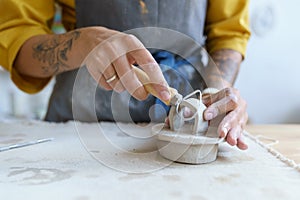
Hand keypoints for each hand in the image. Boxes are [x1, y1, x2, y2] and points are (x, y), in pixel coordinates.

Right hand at [14, 27, 170, 101]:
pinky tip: (108, 75)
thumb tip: (160, 88)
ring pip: (118, 85)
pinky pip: (107, 86)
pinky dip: (110, 85)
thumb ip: (144, 66)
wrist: (90, 39)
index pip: (149, 63)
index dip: (158, 81)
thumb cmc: (118, 48)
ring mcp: (102, 57)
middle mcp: (116, 48)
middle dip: (139, 91)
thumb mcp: (132, 49)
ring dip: (122, 86)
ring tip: (119, 75)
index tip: (165, 94)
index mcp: (131, 42)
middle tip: (143, 95)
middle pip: (130, 79)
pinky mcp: (92, 67)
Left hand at [202, 88, 247, 149]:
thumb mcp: (206, 100)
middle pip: (234, 115)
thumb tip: (185, 113)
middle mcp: (239, 105)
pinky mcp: (242, 126)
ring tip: (231, 141)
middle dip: (227, 125)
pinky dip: (242, 140)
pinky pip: (242, 134)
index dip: (217, 109)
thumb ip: (197, 106)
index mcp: (230, 94)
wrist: (224, 100)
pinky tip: (242, 146)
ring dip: (234, 134)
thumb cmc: (215, 101)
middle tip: (221, 133)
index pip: (227, 100)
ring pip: (239, 125)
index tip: (207, 116)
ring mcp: (242, 116)